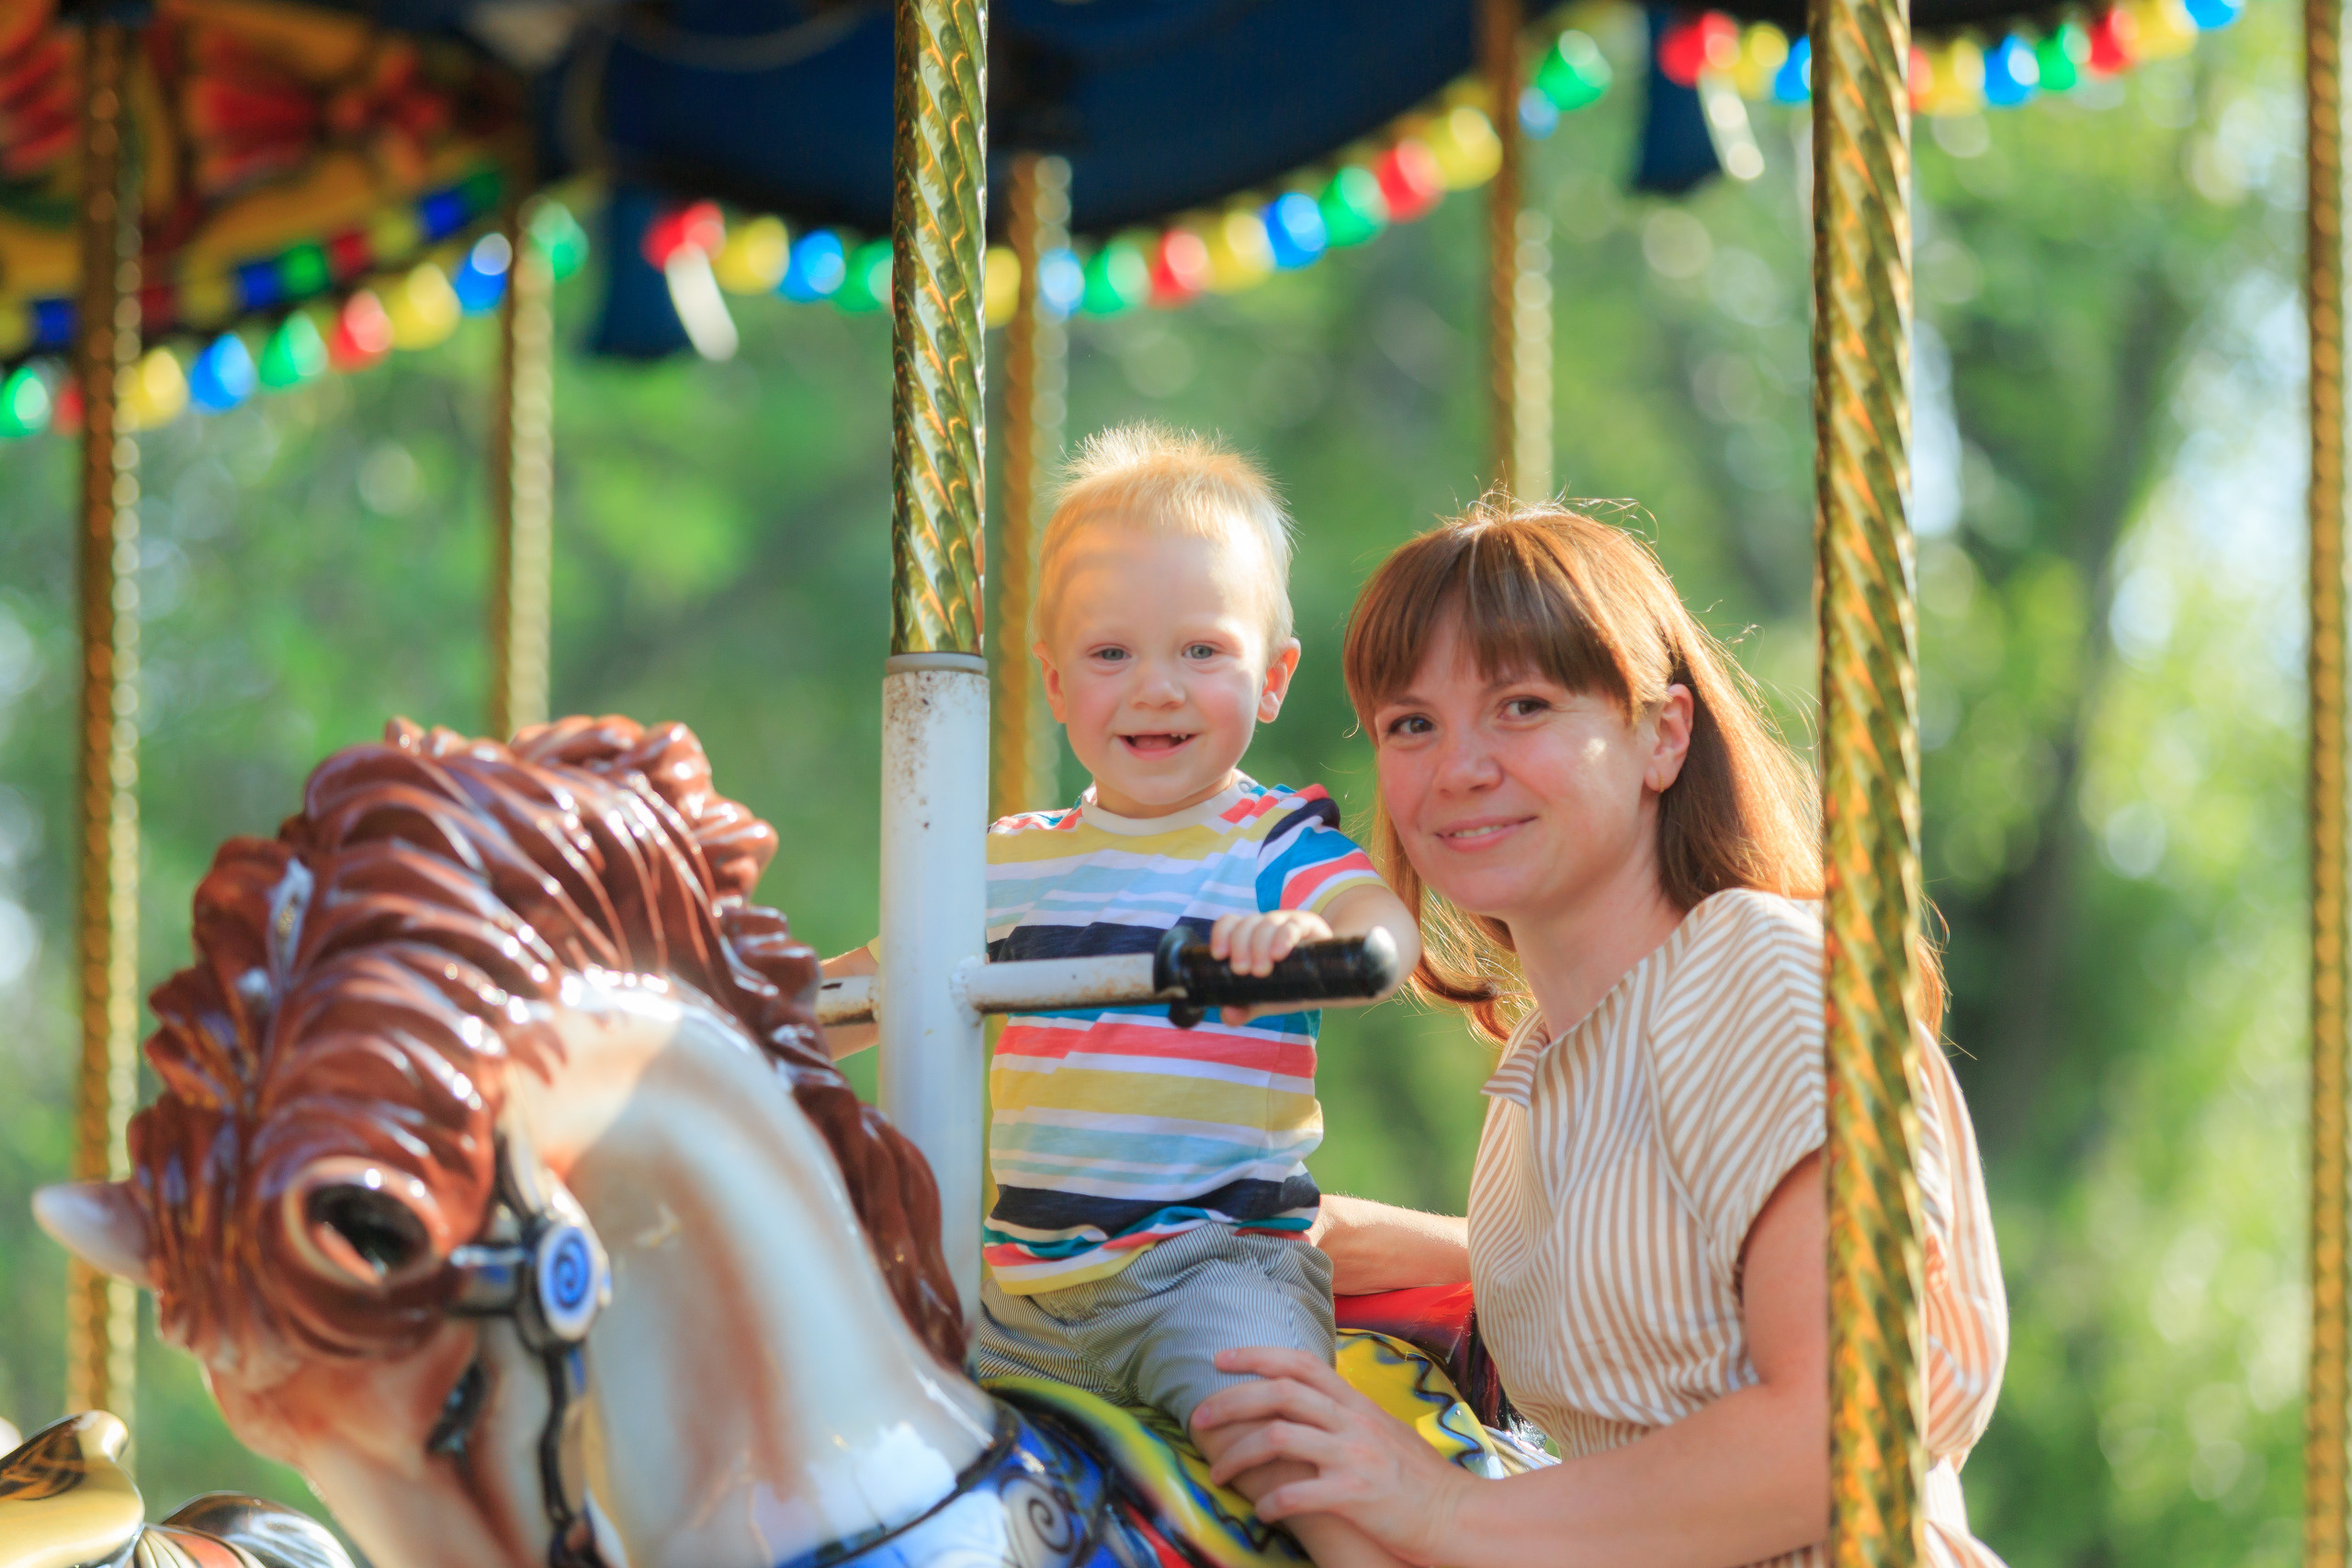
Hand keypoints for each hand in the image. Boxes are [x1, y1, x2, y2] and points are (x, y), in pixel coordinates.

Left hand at [1191, 1346, 1478, 1565]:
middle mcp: (1353, 1420)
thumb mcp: (1381, 1429)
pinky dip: (1271, 1501)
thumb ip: (1344, 1412)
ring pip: (1279, 1438)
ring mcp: (1355, 1454)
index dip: (1255, 1355)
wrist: (1457, 1515)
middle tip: (1197, 1418)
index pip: (1299, 1362)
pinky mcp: (1357, 1493)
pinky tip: (1259, 1511)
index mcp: (1355, 1402)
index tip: (1218, 1359)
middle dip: (1230, 1401)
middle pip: (1279, 1393)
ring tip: (1217, 1473)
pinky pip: (1300, 1492)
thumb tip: (1305, 1400)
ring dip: (1237, 1455)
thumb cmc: (1416, 1477)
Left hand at [1207, 911, 1331, 1024]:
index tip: (1220, 956)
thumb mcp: (1267, 998)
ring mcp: (1287, 922)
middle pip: (1246, 923)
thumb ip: (1245, 1008)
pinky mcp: (1309, 925)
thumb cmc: (1293, 984)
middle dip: (1240, 946)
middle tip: (1242, 971)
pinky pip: (1293, 925)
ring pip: (1267, 922)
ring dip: (1259, 945)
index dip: (1221, 934)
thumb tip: (1227, 1016)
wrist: (1333, 980)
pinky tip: (1280, 954)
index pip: (1230, 923)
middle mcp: (1266, 925)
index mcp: (1250, 936)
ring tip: (1261, 971)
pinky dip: (1283, 938)